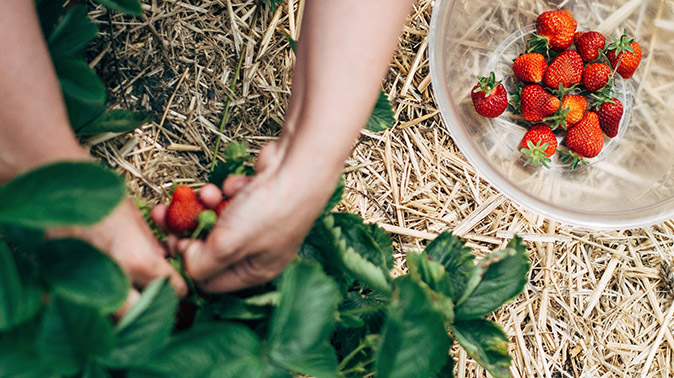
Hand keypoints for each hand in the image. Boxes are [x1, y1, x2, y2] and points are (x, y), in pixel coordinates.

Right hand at [47, 199, 187, 310]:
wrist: (56, 190)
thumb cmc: (100, 197)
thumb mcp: (135, 217)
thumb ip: (150, 245)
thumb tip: (161, 261)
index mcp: (138, 261)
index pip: (171, 290)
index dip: (178, 287)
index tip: (177, 284)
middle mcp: (114, 279)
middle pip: (141, 313)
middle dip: (150, 308)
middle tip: (154, 297)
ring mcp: (85, 286)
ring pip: (109, 317)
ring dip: (121, 311)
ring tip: (127, 297)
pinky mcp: (60, 285)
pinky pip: (78, 307)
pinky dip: (89, 306)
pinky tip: (97, 293)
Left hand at [152, 141, 331, 291]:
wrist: (299, 167)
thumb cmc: (270, 211)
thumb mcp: (227, 245)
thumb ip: (200, 263)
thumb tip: (185, 263)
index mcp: (255, 271)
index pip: (211, 280)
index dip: (188, 263)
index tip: (171, 243)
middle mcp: (257, 249)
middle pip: (210, 246)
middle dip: (188, 228)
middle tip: (165, 214)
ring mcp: (258, 222)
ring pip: (217, 219)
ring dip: (205, 205)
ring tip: (205, 193)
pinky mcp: (257, 197)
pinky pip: (231, 198)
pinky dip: (228, 190)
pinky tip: (235, 185)